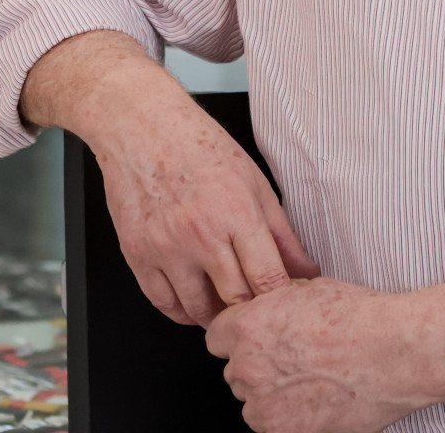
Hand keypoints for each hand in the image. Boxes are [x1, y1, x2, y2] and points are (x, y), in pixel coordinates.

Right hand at [94, 91, 319, 325]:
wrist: (143, 128)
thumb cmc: (200, 148)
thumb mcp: (255, 183)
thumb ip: (283, 233)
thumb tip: (307, 270)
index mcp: (237, 213)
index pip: (268, 280)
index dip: (282, 301)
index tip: (287, 306)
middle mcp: (201, 234)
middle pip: (235, 300)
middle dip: (252, 312)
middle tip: (260, 312)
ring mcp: (166, 248)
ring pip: (198, 310)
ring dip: (217, 317)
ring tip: (228, 310)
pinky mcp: (137, 255)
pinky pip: (163, 303)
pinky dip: (182, 312)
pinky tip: (195, 304)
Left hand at [205, 278, 444, 432]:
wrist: (400, 351)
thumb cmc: (364, 317)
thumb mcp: (308, 287)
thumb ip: (272, 303)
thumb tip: (262, 307)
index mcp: (248, 326)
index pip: (216, 337)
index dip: (240, 335)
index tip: (258, 338)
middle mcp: (249, 366)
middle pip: (235, 370)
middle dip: (258, 364)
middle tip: (295, 357)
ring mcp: (264, 404)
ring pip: (252, 401)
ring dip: (271, 393)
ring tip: (311, 378)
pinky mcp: (284, 431)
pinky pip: (271, 424)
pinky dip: (288, 416)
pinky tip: (316, 397)